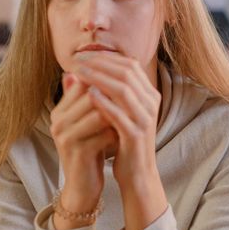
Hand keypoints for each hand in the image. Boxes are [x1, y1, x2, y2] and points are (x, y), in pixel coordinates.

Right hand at [48, 72, 116, 226]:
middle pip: (90, 95)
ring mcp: (66, 137)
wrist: (82, 184)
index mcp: (59, 111)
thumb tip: (101, 73)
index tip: (127, 81)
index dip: (107, 80)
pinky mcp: (78, 152)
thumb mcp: (87, 123)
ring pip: (97, 113)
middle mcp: (58, 121)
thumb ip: (88, 99)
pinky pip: (102, 135)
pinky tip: (125, 133)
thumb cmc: (89, 148)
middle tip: (134, 94)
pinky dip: (117, 132)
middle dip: (114, 95)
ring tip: (131, 113)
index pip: (83, 83)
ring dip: (117, 113)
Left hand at [72, 52, 167, 229]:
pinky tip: (88, 94)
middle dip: (100, 63)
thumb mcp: (119, 113)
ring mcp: (145, 118)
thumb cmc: (126, 142)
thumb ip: (108, 91)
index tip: (84, 55)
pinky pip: (118, 113)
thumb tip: (82, 70)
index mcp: (149, 95)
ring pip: (123, 89)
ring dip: (98, 77)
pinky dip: (103, 101)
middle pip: (126, 72)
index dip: (106, 57)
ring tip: (78, 73)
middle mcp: (151, 103)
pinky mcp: (136, 134)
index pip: (129, 65)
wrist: (138, 174)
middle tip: (77, 60)